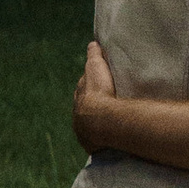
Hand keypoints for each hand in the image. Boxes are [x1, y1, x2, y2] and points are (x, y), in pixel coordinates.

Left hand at [73, 36, 119, 153]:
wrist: (100, 121)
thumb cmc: (99, 93)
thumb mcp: (96, 68)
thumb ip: (94, 55)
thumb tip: (93, 43)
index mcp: (79, 96)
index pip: (83, 89)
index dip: (91, 85)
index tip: (99, 85)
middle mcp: (78, 114)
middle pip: (85, 107)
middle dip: (92, 105)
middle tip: (106, 104)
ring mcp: (83, 130)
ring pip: (89, 124)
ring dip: (97, 123)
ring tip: (110, 123)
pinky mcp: (91, 144)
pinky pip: (96, 139)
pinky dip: (102, 137)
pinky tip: (110, 137)